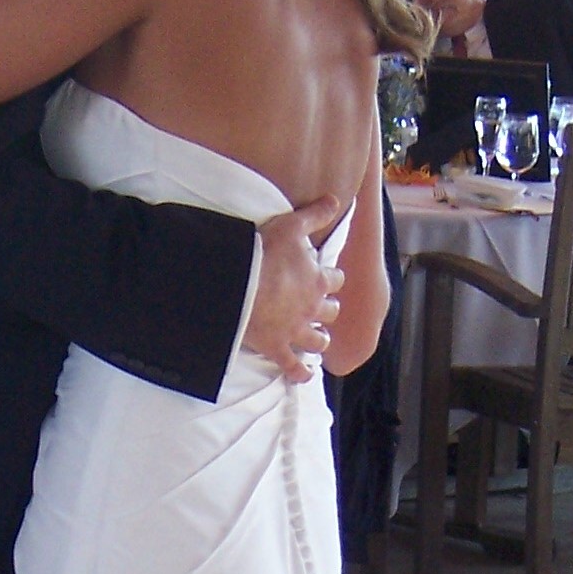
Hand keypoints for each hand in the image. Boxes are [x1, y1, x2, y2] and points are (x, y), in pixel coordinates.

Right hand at [244, 196, 344, 383]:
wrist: (237, 284)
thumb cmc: (263, 252)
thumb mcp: (291, 225)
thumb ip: (315, 214)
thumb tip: (335, 198)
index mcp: (317, 280)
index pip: (335, 280)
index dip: (330, 278)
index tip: (324, 277)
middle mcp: (312, 308)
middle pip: (330, 311)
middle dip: (326, 309)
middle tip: (318, 307)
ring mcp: (295, 331)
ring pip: (318, 340)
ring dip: (319, 339)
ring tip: (316, 339)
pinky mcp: (277, 348)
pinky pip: (294, 367)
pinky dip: (300, 373)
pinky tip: (304, 375)